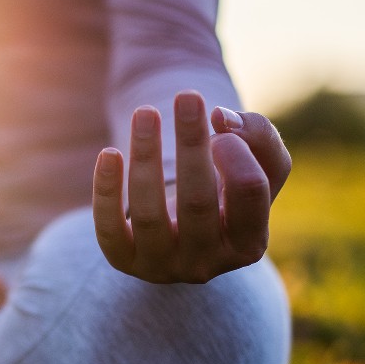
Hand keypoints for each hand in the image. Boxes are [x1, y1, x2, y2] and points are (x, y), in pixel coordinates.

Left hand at [92, 90, 290, 283]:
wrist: (184, 231)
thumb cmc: (226, 192)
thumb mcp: (257, 165)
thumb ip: (258, 136)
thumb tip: (221, 117)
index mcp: (249, 244)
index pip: (249, 194)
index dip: (237, 153)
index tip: (220, 124)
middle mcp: (207, 264)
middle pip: (197, 202)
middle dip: (190, 144)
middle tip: (186, 96)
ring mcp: (162, 267)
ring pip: (149, 214)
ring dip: (145, 157)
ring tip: (145, 112)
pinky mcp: (124, 260)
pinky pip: (109, 229)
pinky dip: (106, 190)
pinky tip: (109, 153)